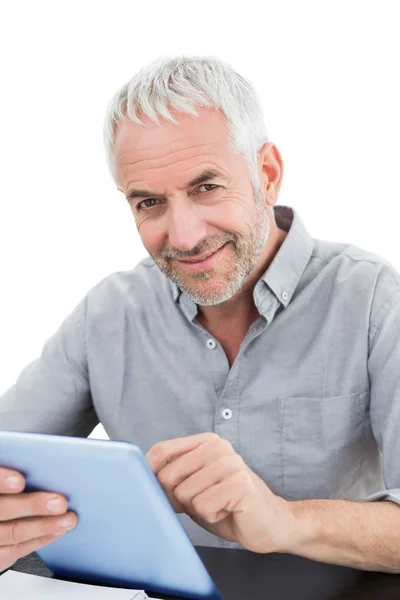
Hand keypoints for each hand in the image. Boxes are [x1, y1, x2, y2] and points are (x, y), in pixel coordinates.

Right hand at [0, 467, 77, 572]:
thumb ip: (11, 470)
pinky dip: (40, 539)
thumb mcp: (6, 477)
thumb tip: (40, 461)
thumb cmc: (7, 493)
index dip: (1, 481)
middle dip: (32, 506)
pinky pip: (16, 549)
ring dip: (44, 526)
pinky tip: (58, 531)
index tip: (20, 481)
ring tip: (67, 519)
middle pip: (2, 509)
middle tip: (59, 502)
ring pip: (12, 532)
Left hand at [146, 432, 296, 553]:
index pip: (161, 451)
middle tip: (203, 501)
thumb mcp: (195, 487)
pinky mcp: (239, 484)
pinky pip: (203, 506)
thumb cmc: (229, 506)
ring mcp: (230, 463)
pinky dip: (212, 516)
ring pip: (184, 494)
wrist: (271, 523)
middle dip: (178, 499)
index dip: (149, 475)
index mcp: (206, 442)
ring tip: (219, 505)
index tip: (152, 491)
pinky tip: (228, 511)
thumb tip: (141, 479)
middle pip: (168, 476)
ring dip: (198, 509)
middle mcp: (218, 447)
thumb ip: (173, 478)